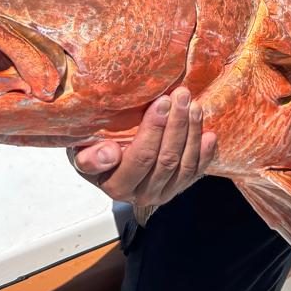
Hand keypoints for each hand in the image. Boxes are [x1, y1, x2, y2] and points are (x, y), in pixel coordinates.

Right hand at [68, 87, 216, 205]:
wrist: (104, 160)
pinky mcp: (177, 188)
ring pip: (183, 166)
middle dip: (176, 125)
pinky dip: (205, 154)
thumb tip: (109, 154)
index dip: (154, 130)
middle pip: (166, 160)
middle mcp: (141, 195)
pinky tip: (210, 134)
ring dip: (192, 133)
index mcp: (116, 185)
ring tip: (194, 106)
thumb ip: (90, 157)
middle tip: (182, 95)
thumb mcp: (81, 151)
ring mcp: (162, 194)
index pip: (141, 158)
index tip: (162, 102)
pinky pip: (195, 173)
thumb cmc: (92, 148)